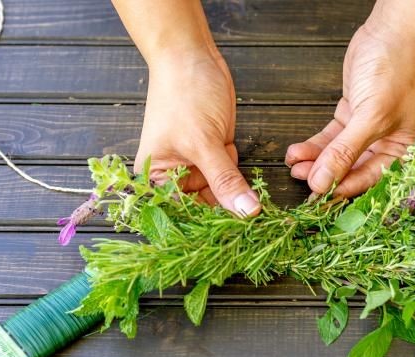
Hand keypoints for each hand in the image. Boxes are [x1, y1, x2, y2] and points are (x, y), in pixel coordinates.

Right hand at [134, 46, 260, 216]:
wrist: (192, 56)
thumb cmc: (183, 94)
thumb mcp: (203, 142)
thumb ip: (225, 180)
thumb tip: (247, 212)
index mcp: (157, 178)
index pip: (181, 214)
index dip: (205, 228)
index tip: (233, 241)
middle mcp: (175, 176)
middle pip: (202, 208)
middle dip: (226, 215)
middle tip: (252, 229)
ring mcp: (197, 166)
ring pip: (221, 195)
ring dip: (238, 199)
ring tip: (257, 213)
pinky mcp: (216, 155)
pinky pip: (232, 178)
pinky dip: (243, 182)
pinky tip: (254, 191)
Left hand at [285, 21, 414, 197]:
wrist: (391, 31)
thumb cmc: (396, 70)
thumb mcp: (372, 116)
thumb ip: (345, 152)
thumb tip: (322, 183)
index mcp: (405, 151)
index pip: (371, 180)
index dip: (344, 188)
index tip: (318, 196)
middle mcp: (387, 145)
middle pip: (352, 170)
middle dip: (325, 175)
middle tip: (302, 179)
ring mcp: (368, 131)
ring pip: (338, 155)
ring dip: (315, 161)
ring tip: (294, 166)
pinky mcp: (352, 117)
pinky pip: (330, 139)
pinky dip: (314, 146)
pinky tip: (296, 152)